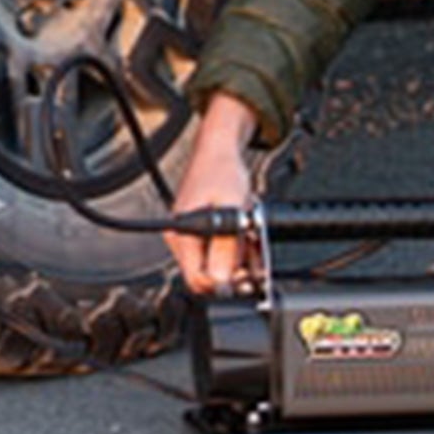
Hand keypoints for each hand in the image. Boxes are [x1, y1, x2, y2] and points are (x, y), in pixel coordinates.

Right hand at [165, 94, 260, 294]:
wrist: (219, 148)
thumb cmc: (223, 170)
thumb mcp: (234, 208)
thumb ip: (227, 245)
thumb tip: (221, 281)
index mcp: (183, 233)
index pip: (196, 279)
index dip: (222, 285)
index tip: (244, 277)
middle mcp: (180, 237)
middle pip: (206, 274)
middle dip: (233, 268)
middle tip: (252, 250)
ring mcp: (188, 234)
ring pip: (214, 263)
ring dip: (237, 256)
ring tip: (249, 234)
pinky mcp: (198, 230)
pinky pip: (216, 250)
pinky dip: (233, 246)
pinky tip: (243, 232)